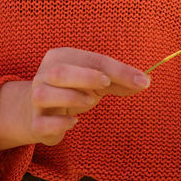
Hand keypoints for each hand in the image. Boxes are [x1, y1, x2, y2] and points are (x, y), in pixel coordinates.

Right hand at [0, 48, 149, 150]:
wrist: (38, 111)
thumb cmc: (73, 90)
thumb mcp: (96, 81)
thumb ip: (118, 80)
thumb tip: (145, 81)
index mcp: (60, 57)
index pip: (91, 60)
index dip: (118, 70)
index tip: (141, 80)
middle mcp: (44, 75)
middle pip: (60, 72)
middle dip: (87, 77)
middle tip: (106, 85)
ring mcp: (36, 99)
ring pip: (45, 95)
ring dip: (72, 98)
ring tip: (89, 102)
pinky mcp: (35, 122)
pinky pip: (43, 123)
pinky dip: (60, 123)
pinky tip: (73, 122)